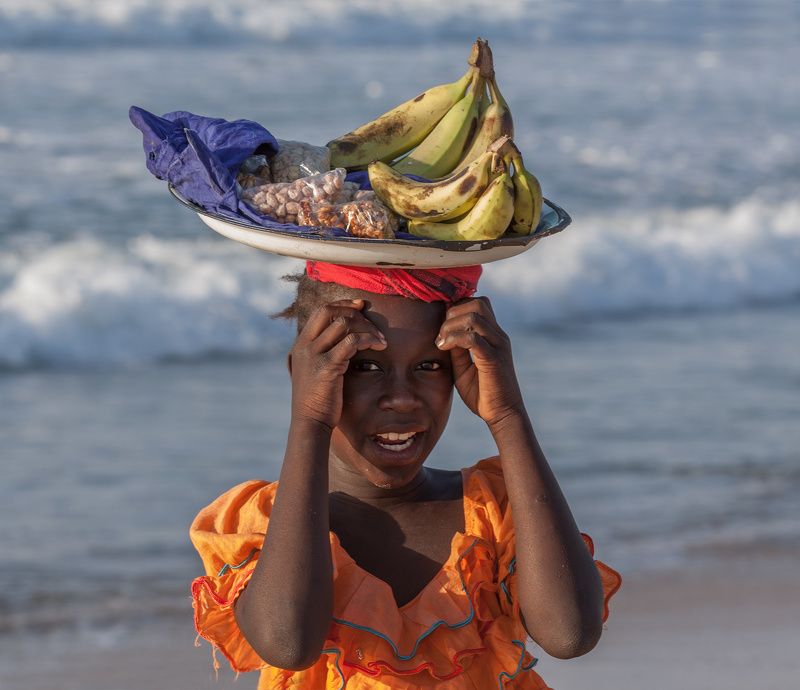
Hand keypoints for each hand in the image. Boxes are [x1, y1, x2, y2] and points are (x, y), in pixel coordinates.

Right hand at [290, 299, 386, 429]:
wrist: (310, 422)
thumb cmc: (317, 400)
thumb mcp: (313, 371)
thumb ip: (321, 354)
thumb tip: (339, 341)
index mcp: (301, 344)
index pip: (321, 311)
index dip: (342, 304)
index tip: (360, 306)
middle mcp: (305, 346)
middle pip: (330, 311)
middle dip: (354, 312)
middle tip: (373, 323)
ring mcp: (314, 355)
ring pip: (343, 324)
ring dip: (367, 328)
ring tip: (381, 340)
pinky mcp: (327, 367)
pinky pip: (351, 342)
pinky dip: (368, 340)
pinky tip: (379, 347)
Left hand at [436, 297, 524, 428]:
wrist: (502, 414)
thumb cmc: (482, 393)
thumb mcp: (463, 367)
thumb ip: (456, 349)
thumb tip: (444, 333)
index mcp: (493, 335)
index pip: (479, 304)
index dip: (457, 308)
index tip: (442, 326)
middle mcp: (498, 336)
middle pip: (478, 303)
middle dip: (453, 312)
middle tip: (441, 333)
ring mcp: (498, 346)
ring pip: (475, 316)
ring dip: (451, 325)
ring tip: (441, 341)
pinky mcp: (494, 359)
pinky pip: (474, 338)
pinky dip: (454, 338)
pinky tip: (443, 347)